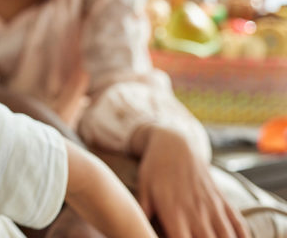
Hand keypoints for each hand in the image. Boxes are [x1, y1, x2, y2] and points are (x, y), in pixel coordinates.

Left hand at [134, 126, 249, 237]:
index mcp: (173, 212)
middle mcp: (195, 212)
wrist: (176, 144)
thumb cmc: (154, 169)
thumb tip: (132, 230)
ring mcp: (212, 207)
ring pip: (225, 237)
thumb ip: (143, 213)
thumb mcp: (142, 190)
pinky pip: (238, 225)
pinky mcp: (223, 201)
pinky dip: (240, 237)